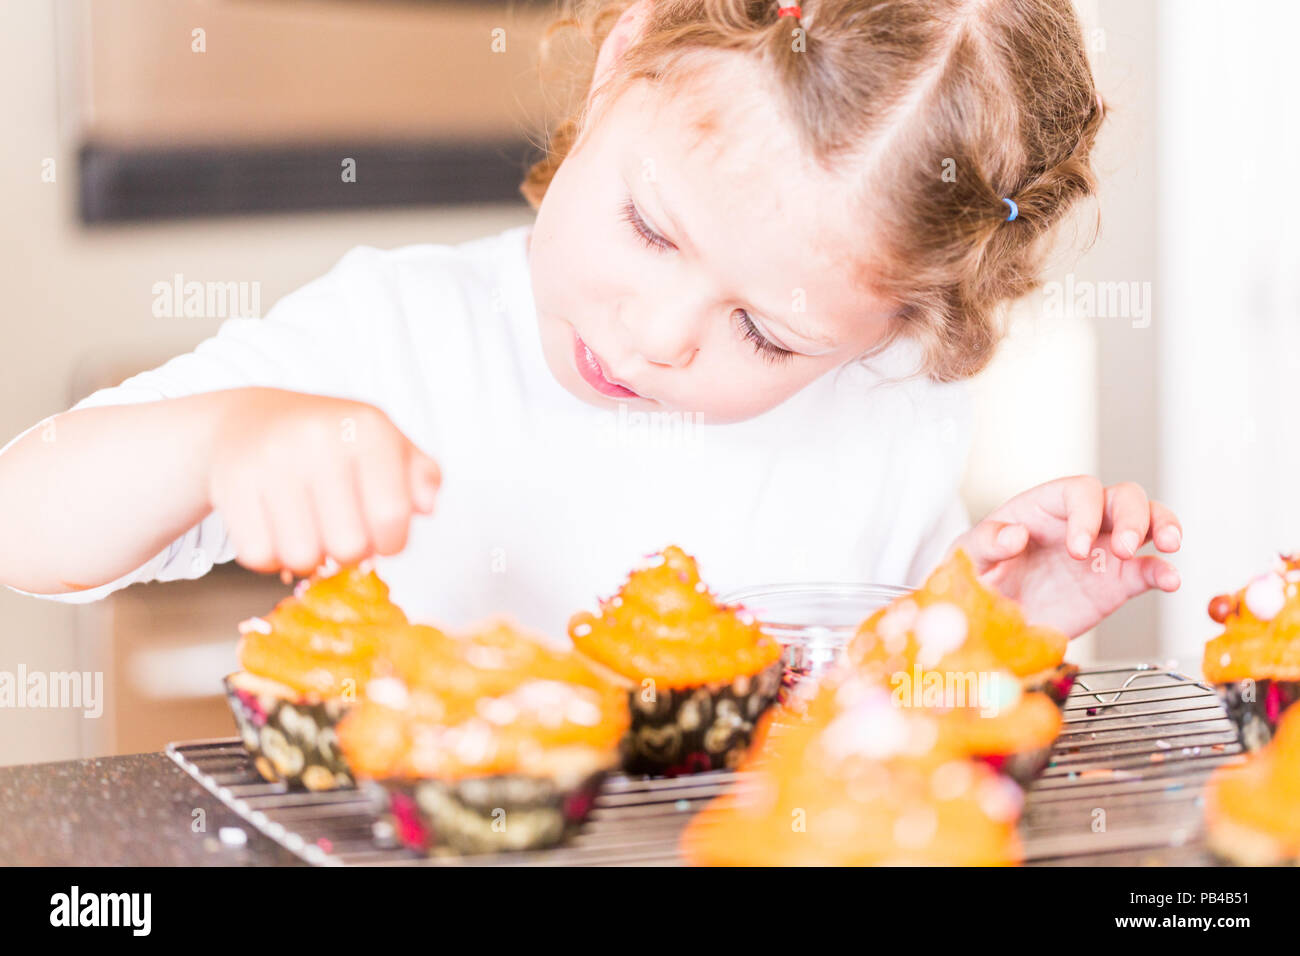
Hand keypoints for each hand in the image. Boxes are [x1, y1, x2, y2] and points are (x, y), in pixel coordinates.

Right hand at [208, 388, 440, 575]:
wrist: (249, 420)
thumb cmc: (331, 441)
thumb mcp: (384, 443)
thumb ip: (420, 474)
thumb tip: (427, 504)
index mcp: (366, 428)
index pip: (393, 516)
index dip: (392, 542)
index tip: (383, 537)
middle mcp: (318, 438)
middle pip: (349, 546)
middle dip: (350, 552)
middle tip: (341, 531)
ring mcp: (271, 460)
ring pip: (302, 557)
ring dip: (309, 556)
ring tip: (309, 529)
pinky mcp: (231, 484)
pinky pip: (259, 556)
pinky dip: (270, 555)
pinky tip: (276, 528)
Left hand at [944, 476, 1181, 637]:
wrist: (989, 620)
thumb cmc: (978, 576)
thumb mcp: (968, 557)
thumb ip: (986, 542)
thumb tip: (1014, 534)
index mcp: (1044, 507)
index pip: (1078, 491)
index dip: (1085, 512)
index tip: (1076, 547)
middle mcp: (1080, 521)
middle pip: (1122, 497)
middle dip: (1131, 516)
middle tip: (1120, 548)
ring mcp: (1102, 549)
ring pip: (1147, 520)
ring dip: (1162, 526)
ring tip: (1167, 546)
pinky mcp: (1115, 582)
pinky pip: (1148, 569)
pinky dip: (1164, 572)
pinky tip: (1171, 581)